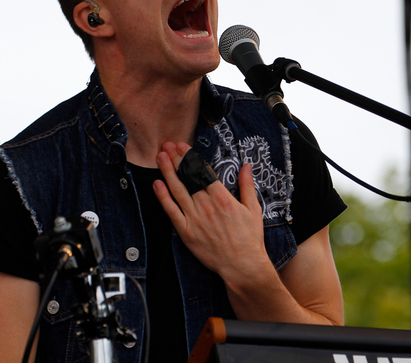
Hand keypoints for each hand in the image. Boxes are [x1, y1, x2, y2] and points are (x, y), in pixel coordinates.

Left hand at [153, 142, 270, 280]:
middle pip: (188, 176)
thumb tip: (246, 166)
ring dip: (168, 171)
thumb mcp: (253, 209)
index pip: (202, 171)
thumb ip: (247, 186)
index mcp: (222, 197)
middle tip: (167, 145)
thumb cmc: (249, 239)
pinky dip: (163, 197)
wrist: (242, 265)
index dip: (191, 156)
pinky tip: (157, 184)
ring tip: (160, 157)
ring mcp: (195, 218)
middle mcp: (206, 205)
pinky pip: (172, 211)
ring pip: (178, 189)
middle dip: (176, 159)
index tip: (183, 146)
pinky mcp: (186, 232)